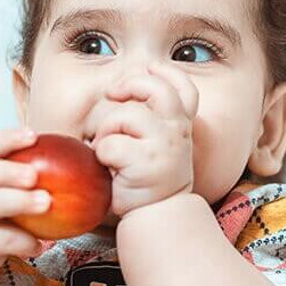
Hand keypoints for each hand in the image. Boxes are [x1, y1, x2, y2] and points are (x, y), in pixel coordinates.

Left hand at [92, 62, 198, 217]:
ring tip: (107, 150)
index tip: (149, 68)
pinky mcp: (145, 163)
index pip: (185, 90)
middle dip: (128, 85)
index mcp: (181, 126)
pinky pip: (109, 146)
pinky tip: (108, 169)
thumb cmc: (149, 179)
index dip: (166, 73)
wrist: (157, 217)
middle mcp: (177, 132)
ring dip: (105, 131)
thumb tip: (120, 87)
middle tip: (112, 94)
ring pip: (122, 116)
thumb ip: (152, 120)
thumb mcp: (159, 146)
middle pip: (154, 89)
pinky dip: (100, 156)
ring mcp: (164, 146)